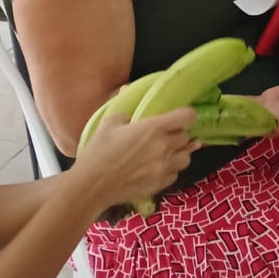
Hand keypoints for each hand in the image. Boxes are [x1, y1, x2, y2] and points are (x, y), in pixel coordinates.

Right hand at [71, 108, 197, 211]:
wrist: (91, 186)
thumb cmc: (99, 152)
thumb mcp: (109, 123)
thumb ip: (124, 108)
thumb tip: (127, 91)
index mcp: (153, 128)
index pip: (186, 117)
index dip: (186, 114)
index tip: (180, 115)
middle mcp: (164, 147)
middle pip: (185, 137)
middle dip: (178, 133)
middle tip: (166, 134)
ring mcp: (163, 168)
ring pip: (185, 157)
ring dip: (178, 152)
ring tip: (167, 151)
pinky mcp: (159, 185)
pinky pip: (175, 174)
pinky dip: (170, 169)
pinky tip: (159, 167)